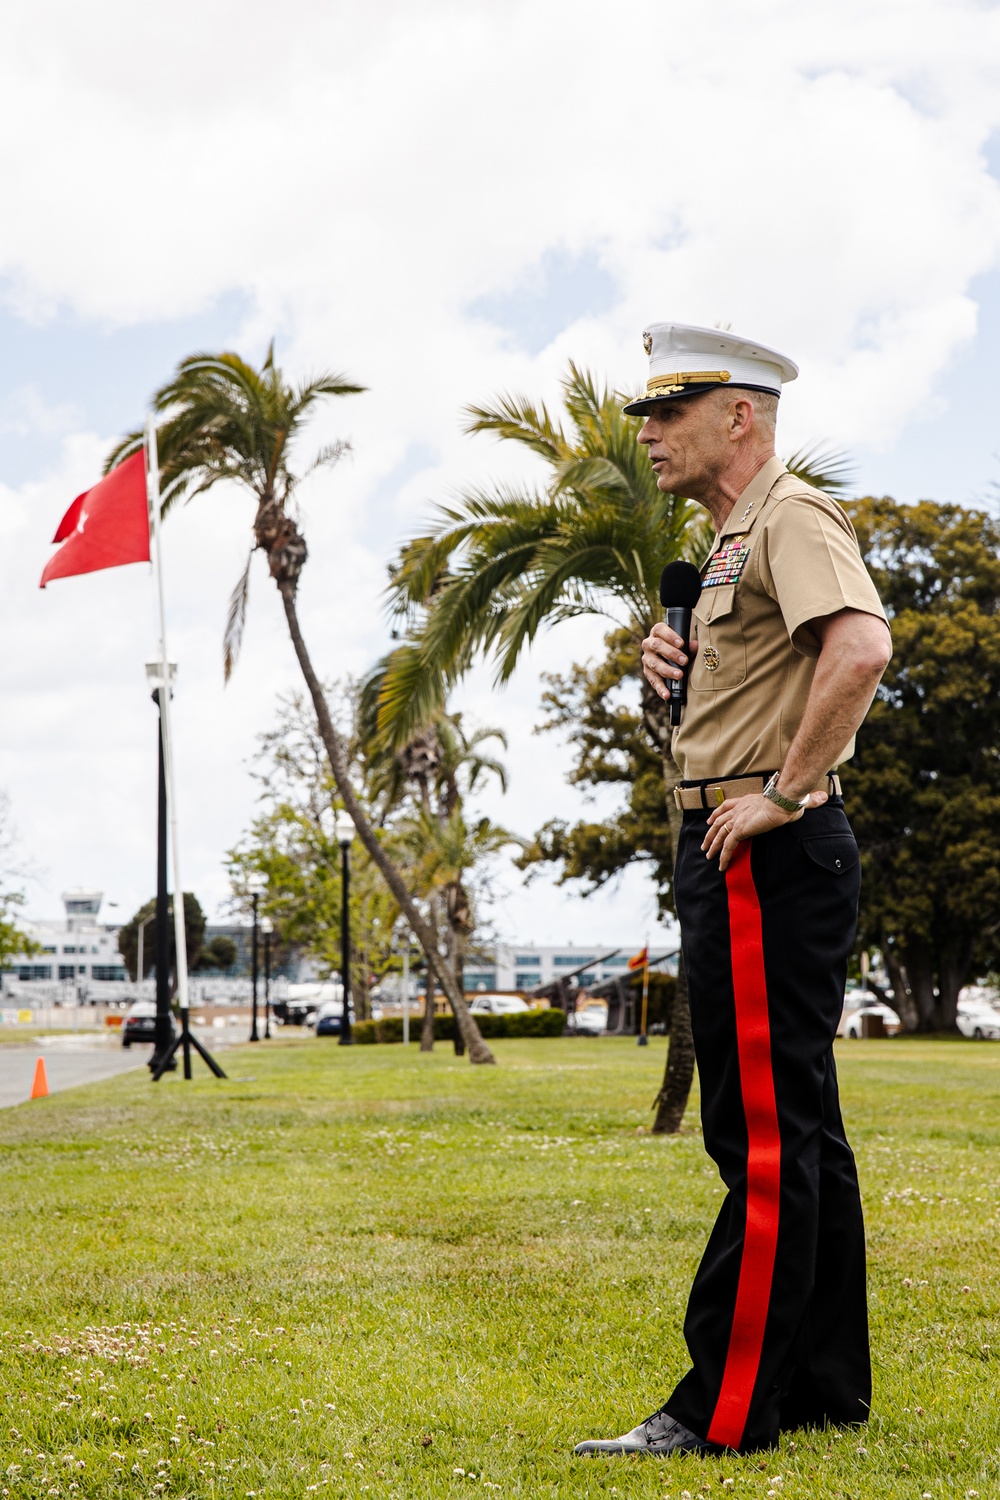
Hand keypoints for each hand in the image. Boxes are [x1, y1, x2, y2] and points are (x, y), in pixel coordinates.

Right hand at [641, 621, 697, 701]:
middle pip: (657, 646)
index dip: (670, 636)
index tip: (682, 644)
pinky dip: (661, 688)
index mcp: (657, 632)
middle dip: (671, 654)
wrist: (669, 655)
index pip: (660, 630)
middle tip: (684, 661)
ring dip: (667, 670)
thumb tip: (695, 646)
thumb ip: (690, 646)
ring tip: (679, 675)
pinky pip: (653, 680)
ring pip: (654, 663)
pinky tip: (667, 694)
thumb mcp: (685, 644)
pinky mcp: (647, 672)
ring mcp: (647, 658)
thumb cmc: (679, 647)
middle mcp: (648, 644)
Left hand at [702, 789, 828, 870]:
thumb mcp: (795, 801)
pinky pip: (727, 846)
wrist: (783, 801)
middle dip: (710, 833)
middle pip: (718, 821)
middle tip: (704, 843)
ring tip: (707, 855)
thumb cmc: (790, 800)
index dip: (717, 813)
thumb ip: (807, 801)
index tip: (710, 820)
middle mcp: (739, 809)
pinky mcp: (739, 830)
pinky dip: (722, 856)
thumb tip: (824, 797)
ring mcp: (737, 819)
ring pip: (719, 834)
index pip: (726, 806)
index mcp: (747, 800)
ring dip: (711, 845)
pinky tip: (720, 865)